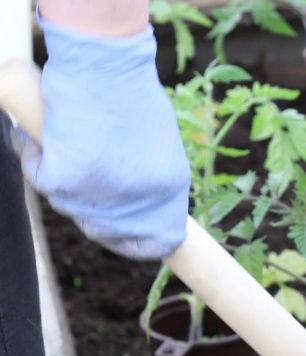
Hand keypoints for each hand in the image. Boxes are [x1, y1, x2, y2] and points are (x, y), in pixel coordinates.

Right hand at [10, 14, 189, 260]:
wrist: (104, 65)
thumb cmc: (129, 92)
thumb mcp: (157, 141)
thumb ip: (148, 176)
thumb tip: (131, 204)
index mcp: (170, 189)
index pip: (157, 239)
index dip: (135, 242)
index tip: (120, 238)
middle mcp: (140, 198)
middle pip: (106, 229)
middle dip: (90, 212)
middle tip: (81, 179)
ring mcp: (101, 193)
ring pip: (69, 204)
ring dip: (63, 178)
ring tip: (71, 138)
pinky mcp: (64, 180)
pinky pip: (40, 178)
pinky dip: (36, 155)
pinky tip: (49, 132)